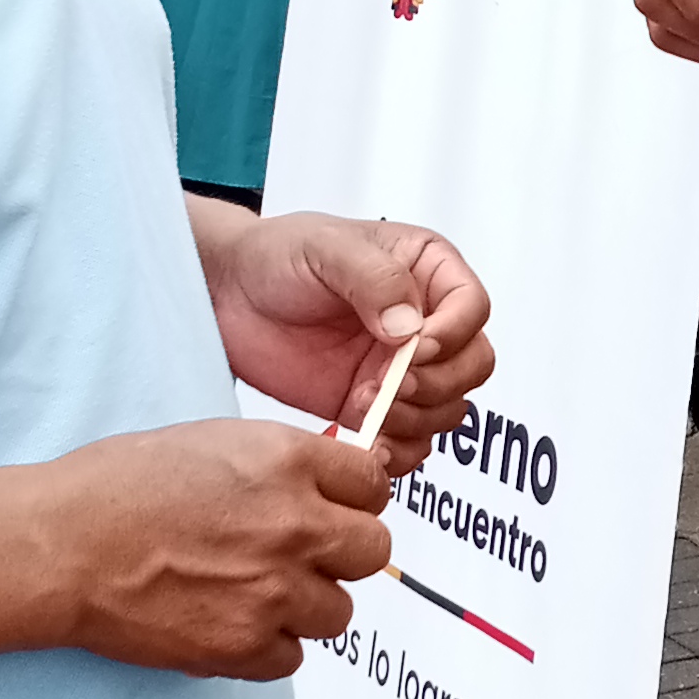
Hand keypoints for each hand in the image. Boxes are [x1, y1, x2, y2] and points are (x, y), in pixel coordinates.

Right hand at [47, 419, 393, 679]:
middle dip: (341, 553)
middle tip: (300, 554)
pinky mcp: (245, 645)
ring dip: (304, 606)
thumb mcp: (210, 441)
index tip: (335, 508)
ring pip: (337, 613)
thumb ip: (278, 463)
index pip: (374, 485)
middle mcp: (294, 525)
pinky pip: (291, 657)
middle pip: (372, 551)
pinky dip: (266, 646)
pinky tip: (229, 621)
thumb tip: (322, 483)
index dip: (352, 498)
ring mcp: (275, 591)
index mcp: (286, 461)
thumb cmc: (114, 487)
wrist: (60, 547)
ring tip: (253, 592)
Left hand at [192, 206, 491, 464]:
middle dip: (437, 383)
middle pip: (472, 364)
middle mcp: (424, 322)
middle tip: (389, 386)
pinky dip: (399, 451)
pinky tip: (369, 444)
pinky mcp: (373, 406)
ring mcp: (400, 368)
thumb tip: (410, 327)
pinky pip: (412, 441)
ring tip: (365, 406)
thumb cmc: (276, 256)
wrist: (226, 295)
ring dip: (415, 418)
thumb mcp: (326, 247)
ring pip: (449, 408)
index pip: (472, 307)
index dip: (454, 334)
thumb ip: (374, 279)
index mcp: (426, 271)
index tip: (416, 348)